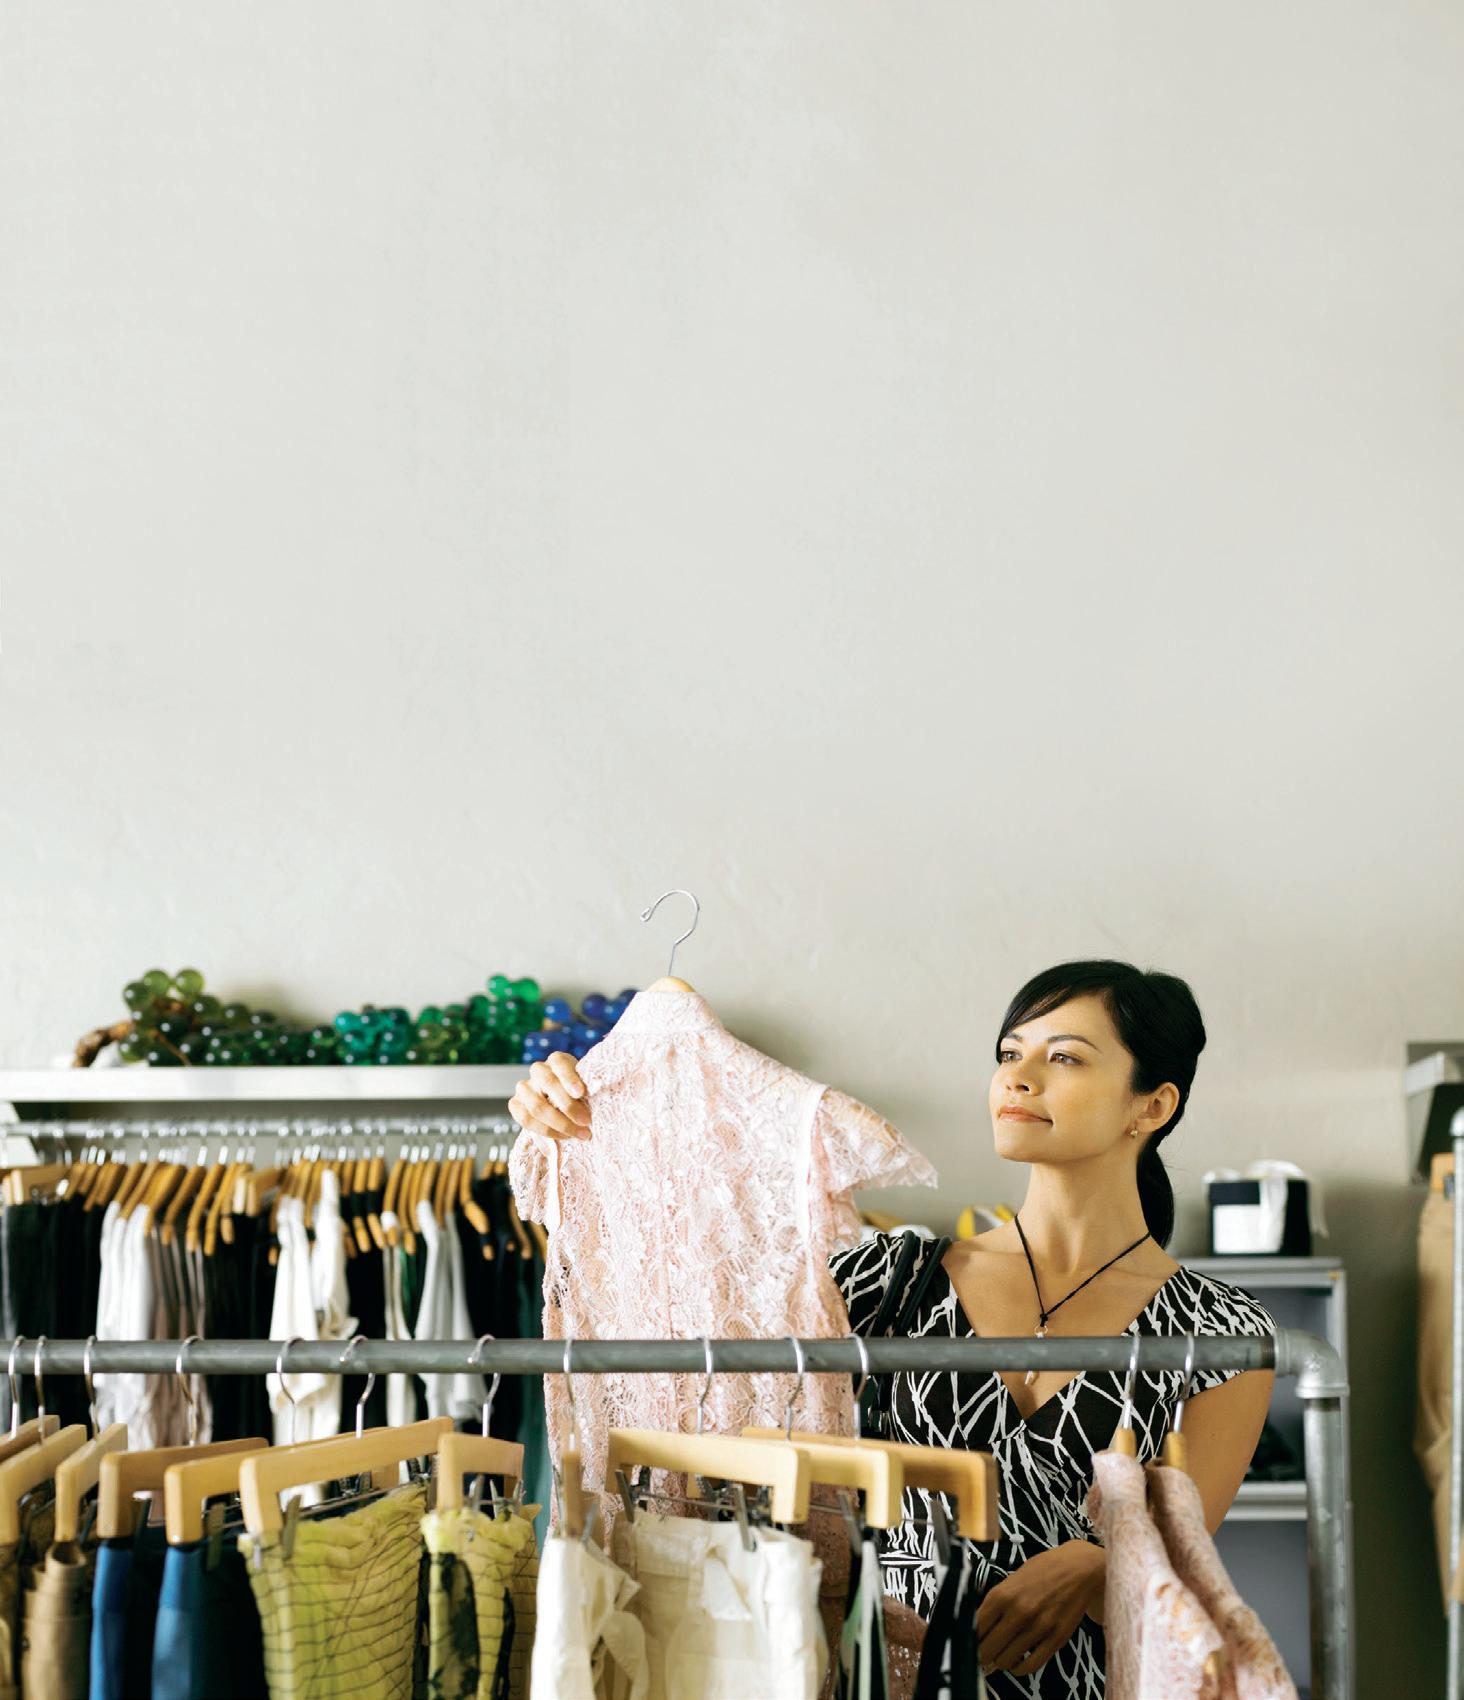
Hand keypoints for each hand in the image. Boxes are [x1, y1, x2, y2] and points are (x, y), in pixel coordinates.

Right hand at [509, 1053, 591, 1141]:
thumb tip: (593, 1107)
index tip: (581, 1093)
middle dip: (569, 1106)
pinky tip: (562, 1136)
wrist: (558, 1102)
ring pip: (537, 1106)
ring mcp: (524, 1087)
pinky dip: (545, 1131)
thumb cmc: (576, 1093)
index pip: (560, 1063)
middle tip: (586, 1121)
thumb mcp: (584, 1086)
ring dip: (559, 1124)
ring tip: (577, 1134)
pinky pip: (526, 1119)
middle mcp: (538, 1070)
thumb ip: (586, 1092)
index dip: (569, 1078)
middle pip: (548, 1084)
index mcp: (556, 1060)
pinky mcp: (515, 1104)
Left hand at [976, 1540, 1104, 1677]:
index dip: (970, 1638)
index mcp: (1002, 1594)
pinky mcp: (1056, 1639)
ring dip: (1000, 1661)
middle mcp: (1018, 1612)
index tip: (969, 1642)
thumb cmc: (1043, 1569)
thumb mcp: (1012, 1579)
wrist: (1078, 1568)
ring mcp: (1038, 1627)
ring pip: (1006, 1660)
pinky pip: (1032, 1665)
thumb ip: (997, 1602)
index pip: (975, 1627)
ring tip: (1000, 1655)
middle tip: (983, 1652)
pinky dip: (1020, 1668)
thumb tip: (979, 1625)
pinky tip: (1018, 1662)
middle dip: (982, 1653)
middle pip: (987, 1648)